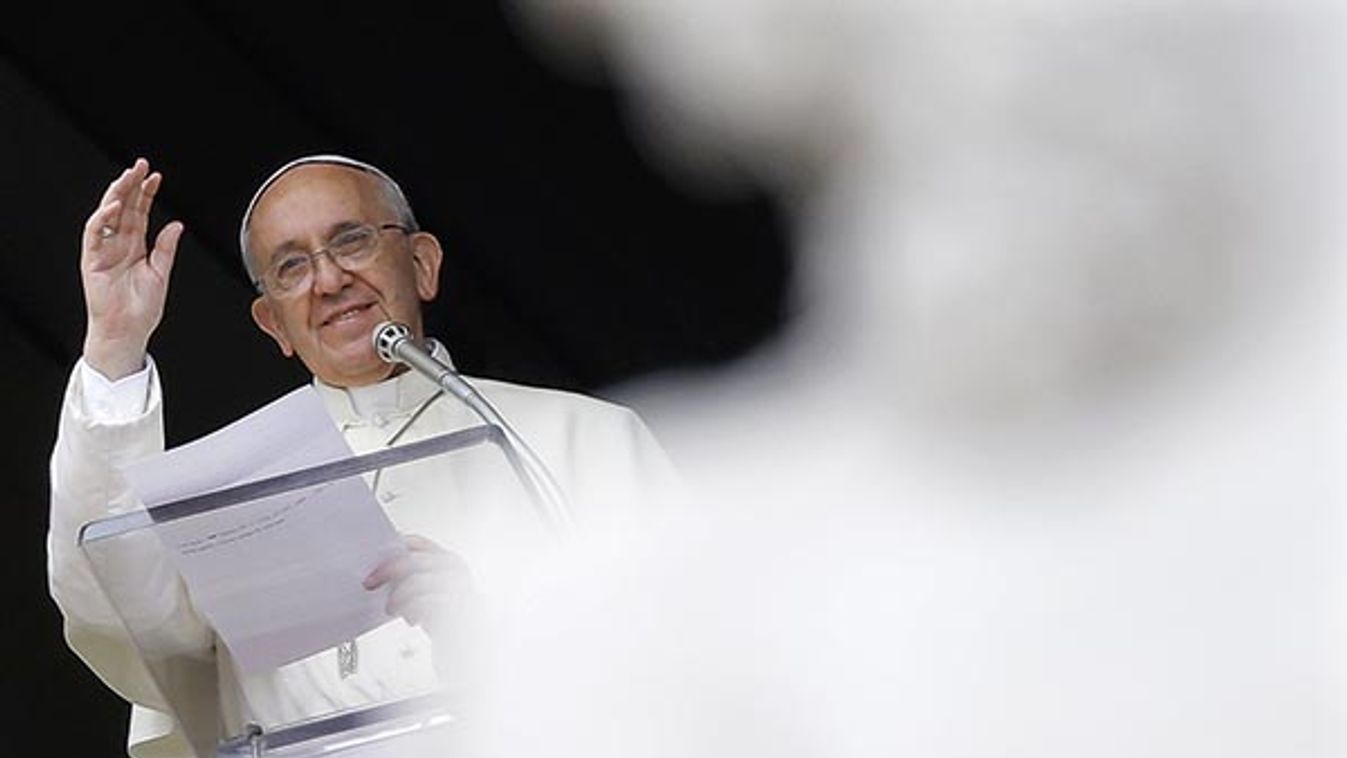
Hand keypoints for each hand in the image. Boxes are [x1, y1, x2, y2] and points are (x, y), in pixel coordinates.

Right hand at [81, 158, 184, 379]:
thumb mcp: (161, 273)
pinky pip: (94, 233)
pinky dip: (102, 218)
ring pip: (107, 214)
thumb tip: (177, 225)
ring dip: (116, 194)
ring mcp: (104, 249)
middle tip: (140, 165)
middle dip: (131, 185)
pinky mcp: (91, 259)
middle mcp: (118, 243)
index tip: (156, 176)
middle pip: (123, 207)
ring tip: (128, 177)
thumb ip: (166, 248)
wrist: (129, 330)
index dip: (146, 194)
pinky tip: (114, 206)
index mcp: (135, 245)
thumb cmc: (143, 307)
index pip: (139, 212)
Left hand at [364, 535, 476, 643]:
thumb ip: (416, 576)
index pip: (417, 543)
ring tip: (391, 609)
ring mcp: (457, 587)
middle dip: (386, 571)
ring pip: (415, 582)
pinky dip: (410, 611)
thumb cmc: (450, 620)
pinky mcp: (455, 608)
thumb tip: (381, 570)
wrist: (472, 647)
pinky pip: (422, 603)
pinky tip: (411, 620)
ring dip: (398, 597)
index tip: (372, 557)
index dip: (392, 547)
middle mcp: (456, 570)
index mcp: (450, 561)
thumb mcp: (434, 592)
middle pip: (412, 561)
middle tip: (368, 583)